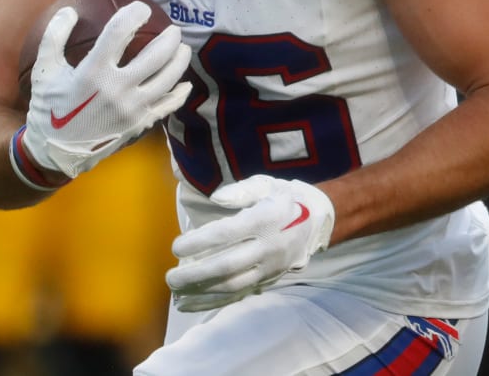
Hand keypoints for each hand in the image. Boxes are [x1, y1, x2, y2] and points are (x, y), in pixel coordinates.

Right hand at [22, 1, 191, 178]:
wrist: (56, 151)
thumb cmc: (49, 107)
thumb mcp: (44, 70)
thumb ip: (54, 36)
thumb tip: (70, 10)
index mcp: (93, 72)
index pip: (119, 32)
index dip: (134, 14)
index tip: (141, 8)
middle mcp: (117, 89)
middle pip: (155, 56)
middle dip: (169, 38)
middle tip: (173, 29)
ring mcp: (132, 108)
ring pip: (167, 79)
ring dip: (179, 61)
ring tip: (183, 49)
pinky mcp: (139, 124)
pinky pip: (167, 106)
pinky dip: (179, 93)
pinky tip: (184, 84)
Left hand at [166, 175, 334, 310]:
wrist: (318, 220)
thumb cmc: (283, 198)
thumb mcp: (264, 184)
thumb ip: (240, 191)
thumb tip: (215, 198)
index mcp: (264, 220)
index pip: (226, 234)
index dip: (200, 242)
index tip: (176, 248)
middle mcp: (268, 247)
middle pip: (227, 266)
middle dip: (196, 275)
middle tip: (170, 278)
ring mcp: (270, 267)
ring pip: (234, 285)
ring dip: (203, 292)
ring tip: (178, 294)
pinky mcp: (270, 280)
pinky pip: (241, 294)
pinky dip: (217, 301)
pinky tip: (195, 304)